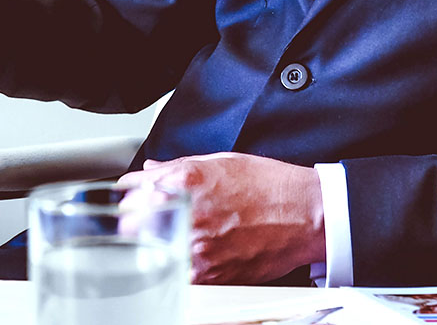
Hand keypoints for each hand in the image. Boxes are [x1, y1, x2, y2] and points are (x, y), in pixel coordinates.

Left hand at [118, 152, 325, 284]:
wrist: (306, 215)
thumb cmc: (271, 186)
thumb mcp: (222, 162)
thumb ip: (178, 166)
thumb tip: (151, 170)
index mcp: (186, 181)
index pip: (132, 189)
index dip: (130, 194)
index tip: (132, 197)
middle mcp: (188, 214)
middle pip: (131, 224)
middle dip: (134, 221)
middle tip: (145, 220)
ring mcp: (198, 247)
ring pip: (150, 253)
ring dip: (154, 246)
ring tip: (172, 238)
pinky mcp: (211, 274)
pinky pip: (177, 272)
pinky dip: (178, 265)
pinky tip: (190, 255)